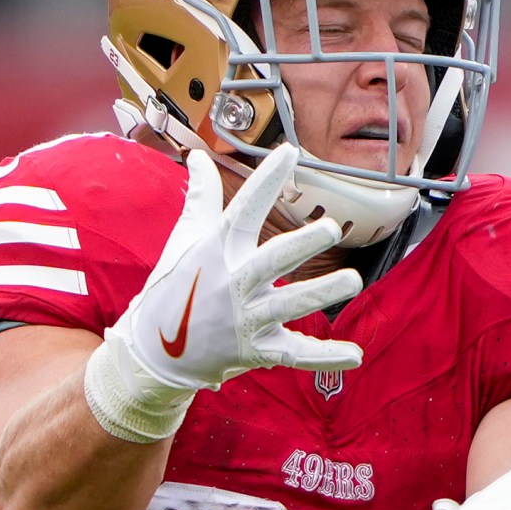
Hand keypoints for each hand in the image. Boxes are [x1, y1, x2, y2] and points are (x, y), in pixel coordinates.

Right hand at [81, 144, 364, 444]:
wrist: (156, 350)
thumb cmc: (175, 285)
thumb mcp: (185, 238)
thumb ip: (201, 197)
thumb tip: (197, 155)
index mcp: (217, 250)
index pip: (243, 209)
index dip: (266, 181)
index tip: (290, 153)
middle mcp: (232, 282)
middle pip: (271, 261)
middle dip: (301, 245)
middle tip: (330, 228)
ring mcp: (245, 318)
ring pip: (288, 305)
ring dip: (320, 294)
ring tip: (353, 280)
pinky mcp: (255, 350)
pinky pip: (293, 354)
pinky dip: (324, 357)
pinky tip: (354, 355)